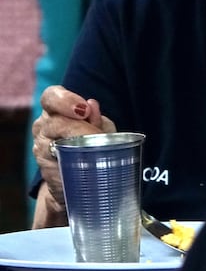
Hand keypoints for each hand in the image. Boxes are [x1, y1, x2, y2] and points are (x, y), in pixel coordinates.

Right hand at [31, 85, 115, 226]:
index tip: (84, 109)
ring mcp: (41, 148)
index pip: (51, 97)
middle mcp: (43, 126)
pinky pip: (55, 166)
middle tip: (98, 135)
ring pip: (51, 144)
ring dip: (75, 148)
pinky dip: (70, 166)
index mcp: (55, 109)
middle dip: (79, 128)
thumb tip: (92, 105)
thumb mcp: (99, 127)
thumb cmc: (91, 140)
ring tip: (95, 151)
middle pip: (54, 122)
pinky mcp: (44, 169)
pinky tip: (81, 167)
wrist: (78, 173)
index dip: (65, 100)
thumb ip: (97, 118)